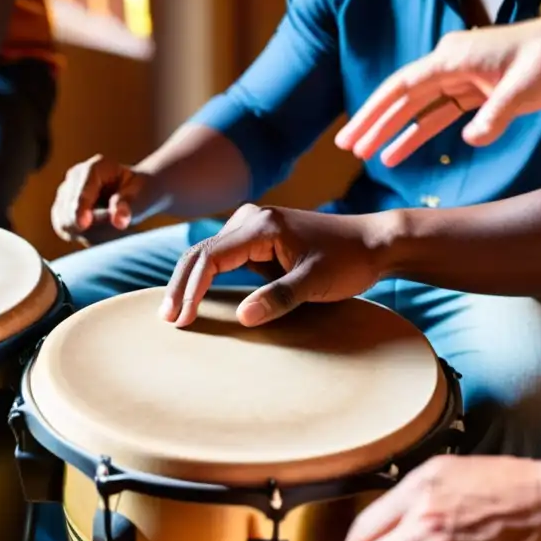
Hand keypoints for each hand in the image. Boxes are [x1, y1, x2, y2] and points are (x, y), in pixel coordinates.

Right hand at [50, 154, 154, 245]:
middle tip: (111, 238)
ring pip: (64, 221)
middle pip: (68, 207)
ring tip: (110, 235)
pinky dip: (81, 236)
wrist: (132, 194)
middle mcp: (75, 176)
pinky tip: (99, 236)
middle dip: (85, 227)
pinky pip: (65, 229)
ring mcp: (65, 192)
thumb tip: (118, 222)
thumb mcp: (141, 196)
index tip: (83, 224)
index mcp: (97, 167)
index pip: (83, 188)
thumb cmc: (139, 194)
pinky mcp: (61, 209)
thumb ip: (128, 206)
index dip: (81, 206)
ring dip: (85, 234)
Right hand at [160, 203, 385, 327]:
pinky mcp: (256, 239)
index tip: (183, 319)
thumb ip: (280, 298)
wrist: (374, 242)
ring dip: (188, 283)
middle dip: (180, 287)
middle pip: (200, 253)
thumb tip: (242, 318)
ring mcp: (251, 227)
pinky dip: (204, 279)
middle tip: (166, 320)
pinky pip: (220, 258)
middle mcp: (250, 219)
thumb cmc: (349, 260)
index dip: (192, 289)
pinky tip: (192, 299)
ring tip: (173, 314)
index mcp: (261, 225)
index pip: (210, 257)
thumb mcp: (317, 282)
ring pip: (206, 255)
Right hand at [335, 13, 540, 166]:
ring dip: (389, 130)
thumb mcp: (524, 89)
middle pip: (399, 97)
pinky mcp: (463, 92)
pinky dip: (414, 133)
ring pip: (412, 108)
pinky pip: (431, 114)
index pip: (403, 87)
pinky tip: (395, 153)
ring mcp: (453, 78)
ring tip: (364, 154)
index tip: (354, 133)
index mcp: (451, 59)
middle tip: (346, 146)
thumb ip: (496, 115)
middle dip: (371, 122)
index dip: (375, 111)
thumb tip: (471, 139)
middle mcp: (445, 66)